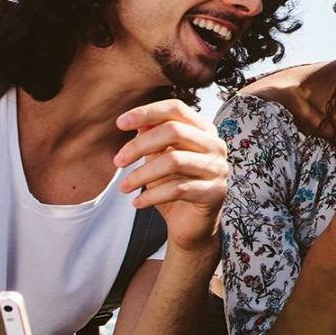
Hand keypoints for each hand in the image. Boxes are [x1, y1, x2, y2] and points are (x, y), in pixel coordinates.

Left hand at [114, 99, 230, 258]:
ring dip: (142, 174)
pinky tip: (137, 203)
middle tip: (118, 161)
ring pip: (174, 160)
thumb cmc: (174, 187)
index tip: (119, 123)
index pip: (176, 109)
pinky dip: (152, 196)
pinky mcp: (215, 192)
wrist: (191, 225)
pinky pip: (177, 189)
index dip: (147, 112)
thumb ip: (152, 139)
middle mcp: (215, 145)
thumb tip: (136, 121)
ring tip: (124, 187)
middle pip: (173, 131)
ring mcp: (218, 168)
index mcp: (203, 130)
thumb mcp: (159, 159)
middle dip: (139, 145)